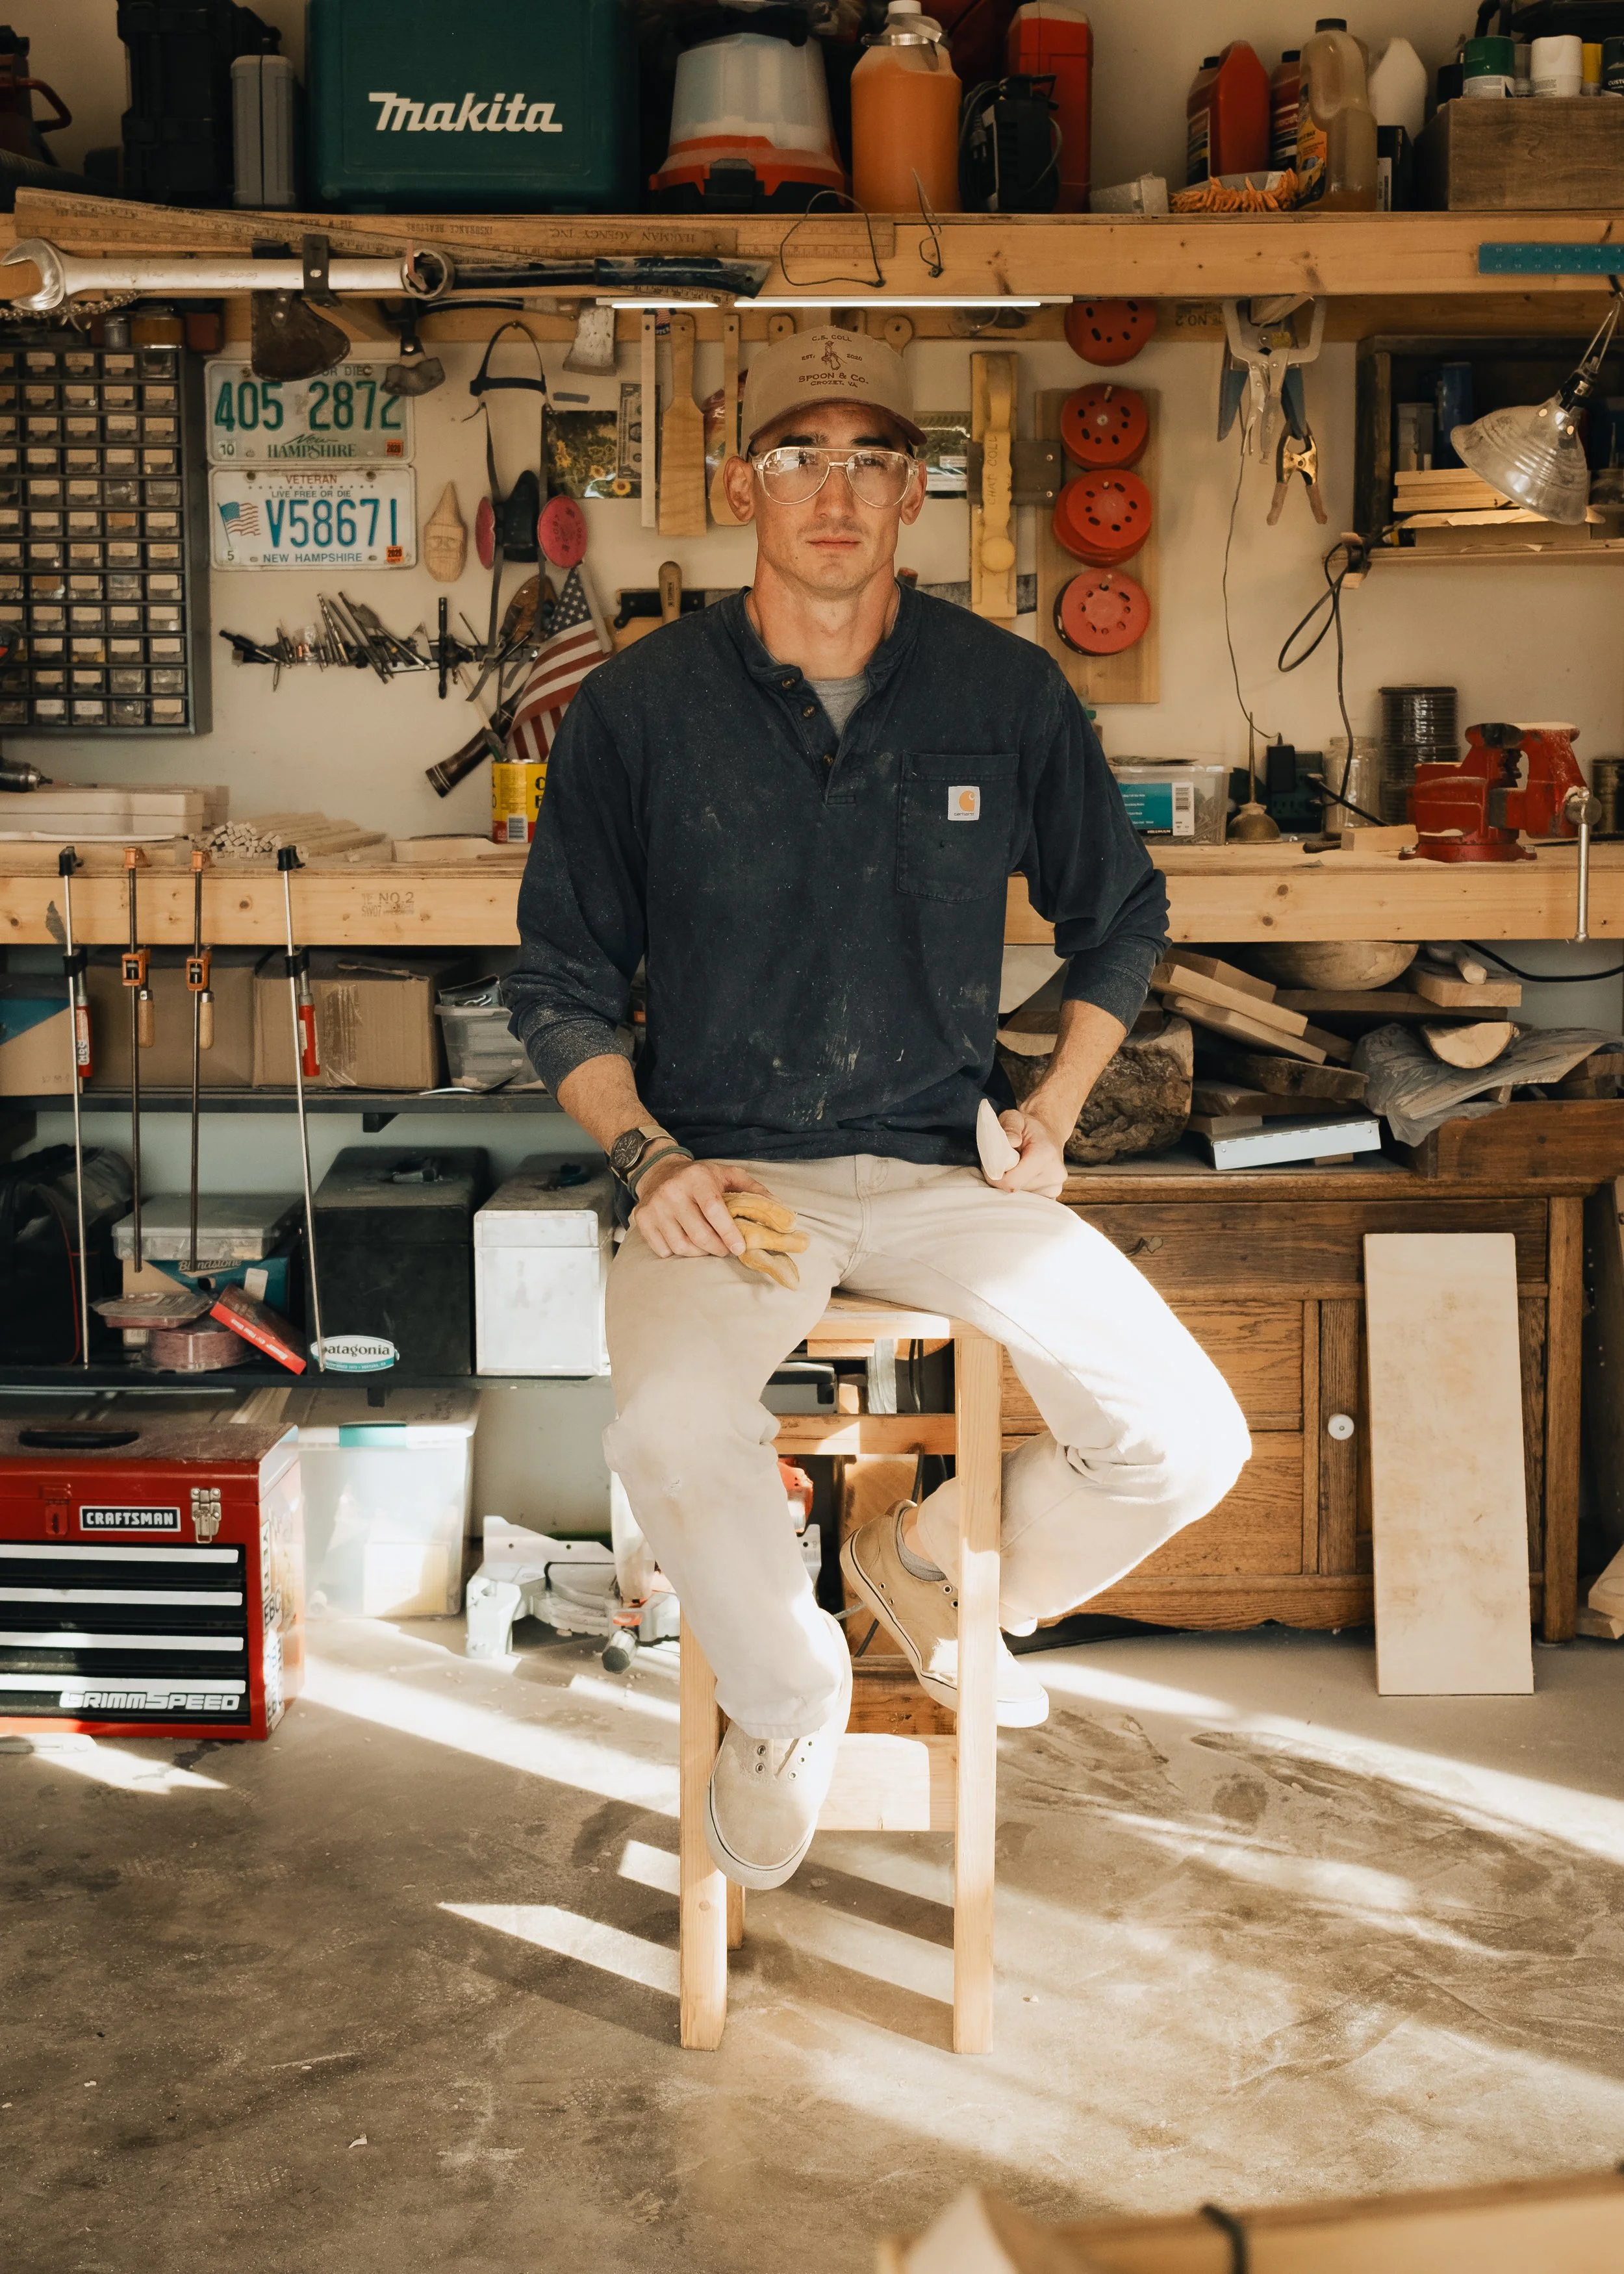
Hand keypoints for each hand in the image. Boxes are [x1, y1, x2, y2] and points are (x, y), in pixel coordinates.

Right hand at [633, 1156, 773, 1258]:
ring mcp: (655, 1207)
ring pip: (681, 1245)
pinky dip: (678, 1252)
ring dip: (699, 1253)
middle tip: (726, 1250)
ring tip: (708, 1247)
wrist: (658, 1171)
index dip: (728, 1233)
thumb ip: (753, 1189)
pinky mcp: (643, 1220)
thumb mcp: (727, 1175)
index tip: (740, 1248)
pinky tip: (686, 1242)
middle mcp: (673, 1192)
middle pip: (698, 1234)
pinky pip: (664, 1250)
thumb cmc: (700, 1177)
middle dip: (717, 1248)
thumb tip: (780, 1209)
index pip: (714, 1210)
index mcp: (697, 1179)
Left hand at [988, 1104, 1068, 1199]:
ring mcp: (1055, 1187)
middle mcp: (1054, 1174)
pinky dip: (1021, 1191)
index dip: (995, 1177)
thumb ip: (1009, 1126)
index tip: (991, 1165)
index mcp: (1045, 1155)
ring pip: (1020, 1198)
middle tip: (1004, 1164)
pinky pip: (1028, 1200)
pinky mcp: (1053, 1195)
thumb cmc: (1028, 1127)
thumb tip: (1010, 1142)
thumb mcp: (1014, 1117)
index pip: (1011, 1182)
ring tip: (1015, 1169)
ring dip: (1012, 1186)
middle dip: (1003, 1180)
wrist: (1048, 1134)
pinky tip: (1023, 1178)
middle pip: (1014, 1191)